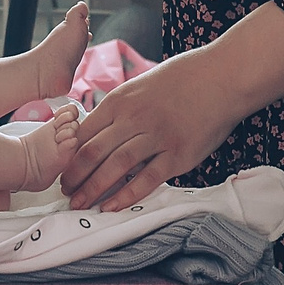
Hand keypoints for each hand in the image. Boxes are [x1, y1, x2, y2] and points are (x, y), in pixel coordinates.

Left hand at [61, 47, 249, 211]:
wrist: (223, 77)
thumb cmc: (183, 78)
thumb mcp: (141, 85)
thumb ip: (120, 108)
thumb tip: (97, 128)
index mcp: (120, 101)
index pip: (83, 133)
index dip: (68, 155)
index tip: (60, 170)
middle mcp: (134, 119)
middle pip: (92, 153)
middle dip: (74, 177)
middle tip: (64, 194)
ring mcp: (157, 138)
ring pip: (115, 168)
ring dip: (93, 190)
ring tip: (80, 204)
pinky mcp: (178, 155)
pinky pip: (147, 180)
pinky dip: (126, 196)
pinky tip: (112, 207)